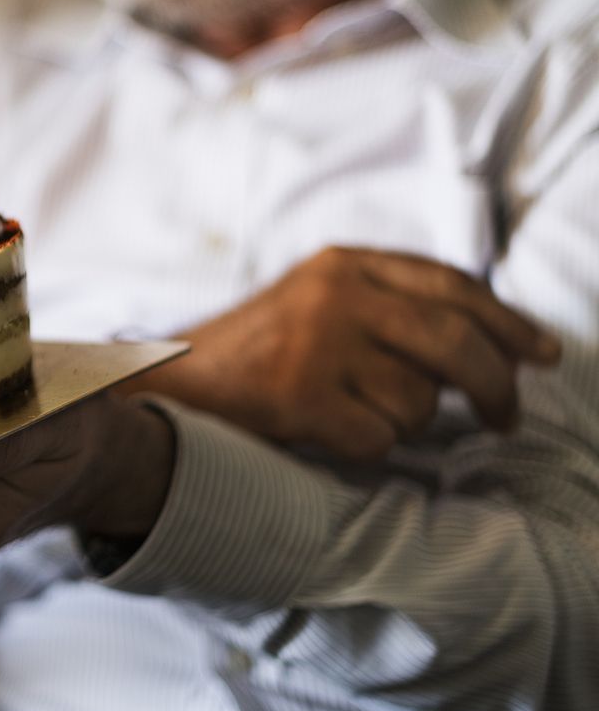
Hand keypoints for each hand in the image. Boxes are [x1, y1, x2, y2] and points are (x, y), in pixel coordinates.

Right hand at [126, 247, 561, 460]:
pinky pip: (377, 439)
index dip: (506, 321)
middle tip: (507, 418)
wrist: (168, 380)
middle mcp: (333, 294)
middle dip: (495, 387)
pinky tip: (324, 431)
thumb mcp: (315, 299)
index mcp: (341, 263)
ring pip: (417, 401)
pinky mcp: (299, 396)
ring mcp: (316, 344)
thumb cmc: (252, 350)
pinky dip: (361, 447)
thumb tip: (491, 340)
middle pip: (454, 342)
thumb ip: (387, 303)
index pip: (450, 285)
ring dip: (398, 421)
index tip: (541, 354)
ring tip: (351, 411)